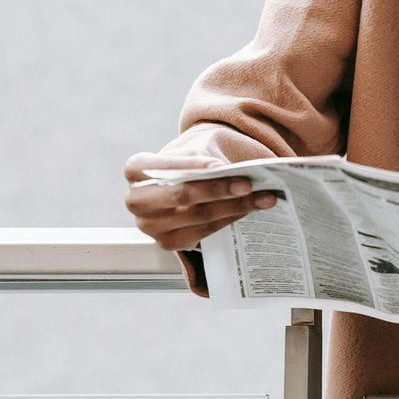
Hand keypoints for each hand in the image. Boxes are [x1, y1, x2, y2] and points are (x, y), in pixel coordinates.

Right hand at [123, 152, 277, 251]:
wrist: (179, 189)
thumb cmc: (184, 168)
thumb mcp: (189, 154)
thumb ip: (202, 159)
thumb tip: (231, 171)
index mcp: (135, 169)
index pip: (165, 165)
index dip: (193, 166)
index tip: (222, 166)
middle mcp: (136, 200)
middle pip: (181, 194)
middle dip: (218, 189)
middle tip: (248, 184)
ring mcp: (149, 226)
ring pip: (198, 215)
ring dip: (235, 206)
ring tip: (263, 197)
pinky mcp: (167, 243)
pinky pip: (204, 232)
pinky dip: (229, 219)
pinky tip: (249, 209)